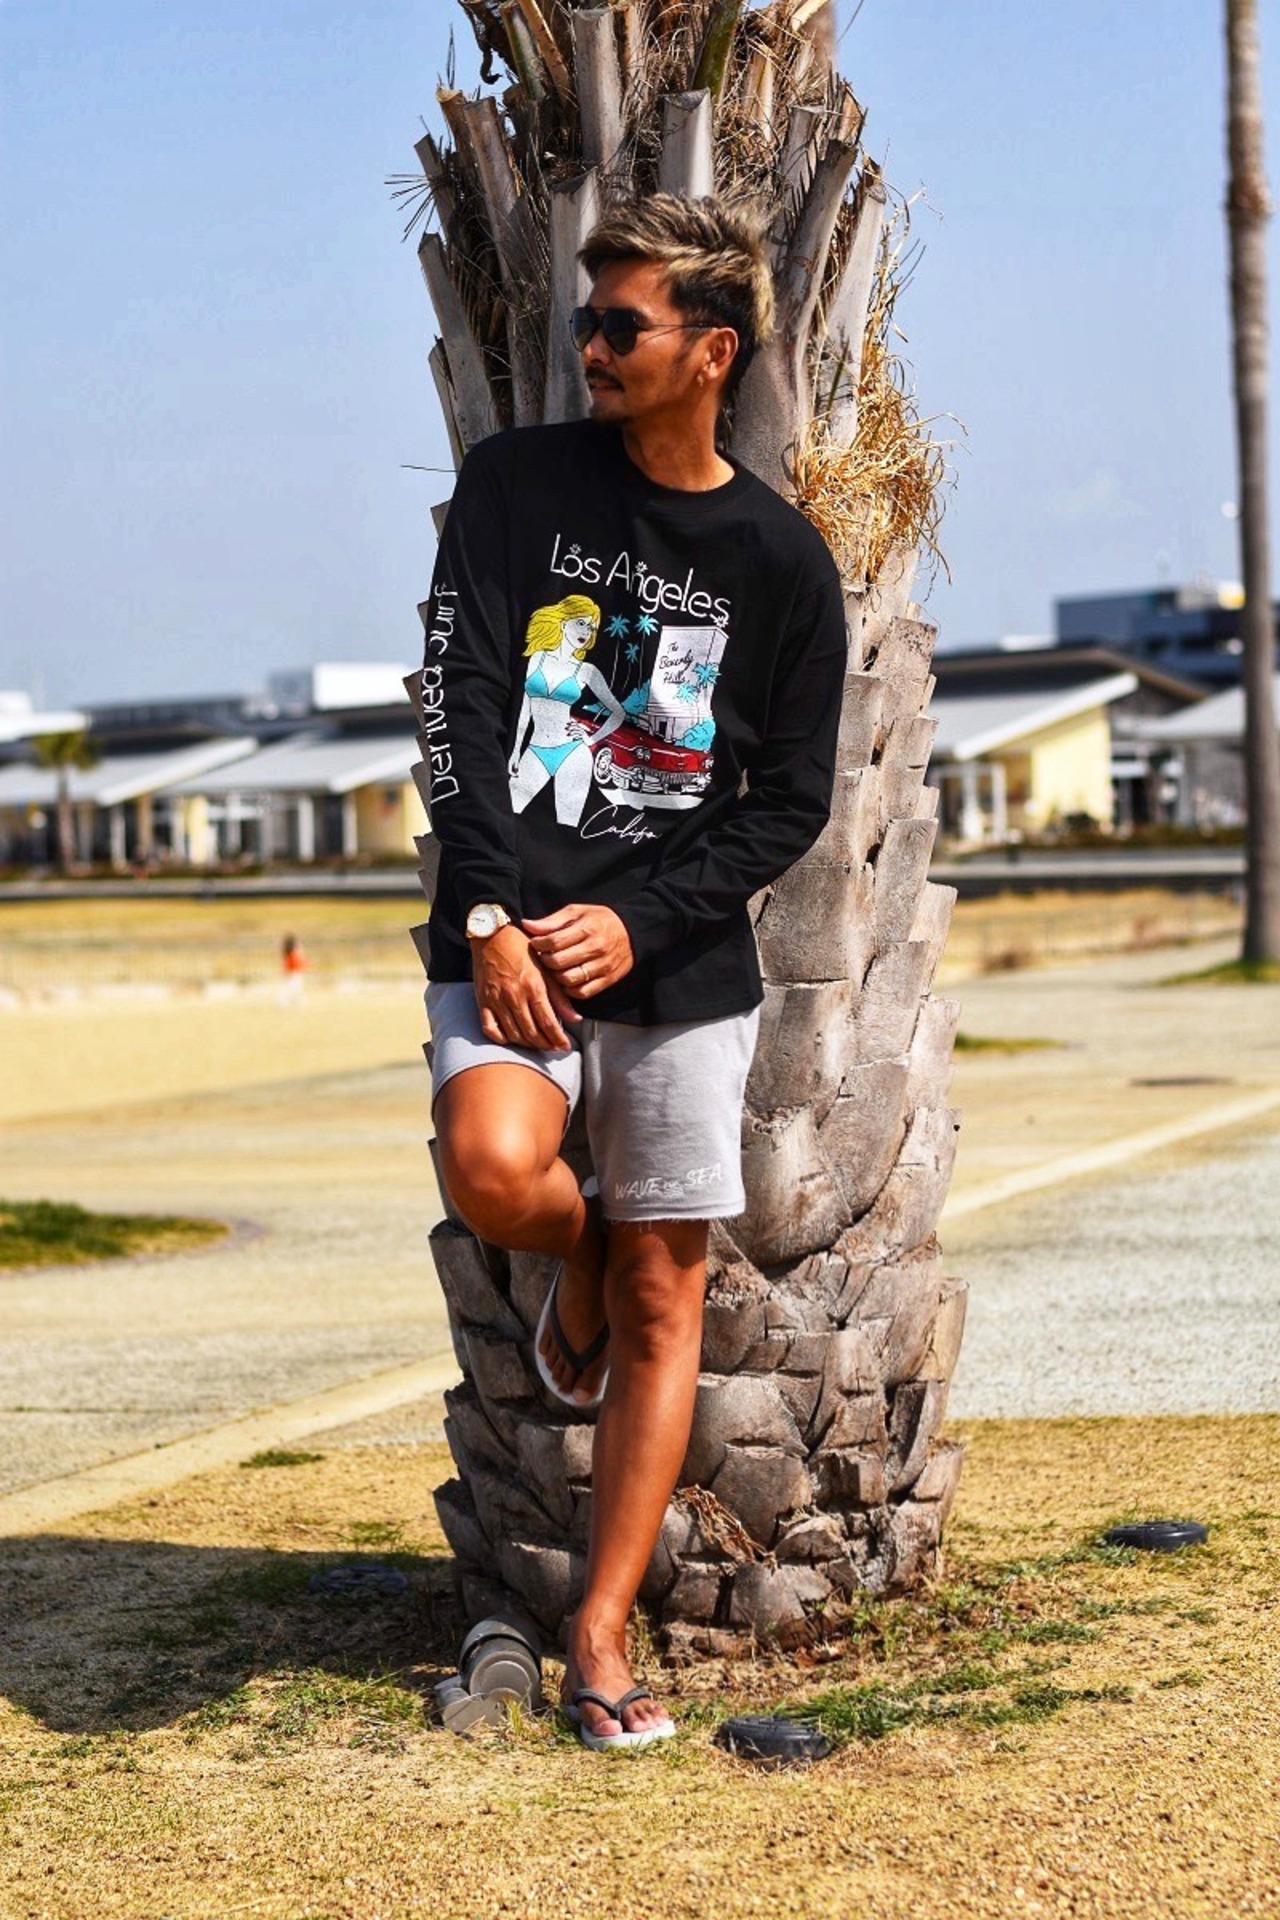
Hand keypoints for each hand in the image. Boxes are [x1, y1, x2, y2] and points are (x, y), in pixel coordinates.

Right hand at [471, 924, 580, 1049]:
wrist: (493, 935)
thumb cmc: (522, 949)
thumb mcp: (546, 969)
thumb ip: (560, 997)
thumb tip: (575, 1019)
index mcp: (533, 986)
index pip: (548, 1022)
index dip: (558, 1039)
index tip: (564, 1047)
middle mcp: (514, 996)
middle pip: (531, 1032)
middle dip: (545, 1044)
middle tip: (552, 1047)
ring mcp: (496, 1000)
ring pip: (513, 1034)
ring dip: (527, 1044)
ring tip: (537, 1044)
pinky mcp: (482, 1001)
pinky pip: (490, 1029)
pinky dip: (501, 1038)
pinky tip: (511, 1038)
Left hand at [522, 904, 634, 1000]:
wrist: (633, 932)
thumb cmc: (600, 920)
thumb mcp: (577, 912)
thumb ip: (552, 921)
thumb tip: (527, 925)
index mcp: (587, 928)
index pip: (554, 941)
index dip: (539, 944)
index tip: (535, 943)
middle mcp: (596, 948)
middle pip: (559, 962)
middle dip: (545, 960)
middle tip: (543, 956)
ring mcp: (603, 966)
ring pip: (569, 979)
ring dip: (555, 977)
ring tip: (554, 968)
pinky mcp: (607, 980)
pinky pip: (582, 992)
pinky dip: (570, 989)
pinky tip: (566, 980)